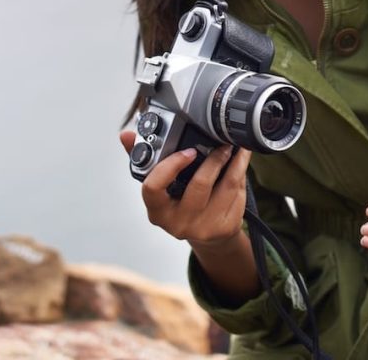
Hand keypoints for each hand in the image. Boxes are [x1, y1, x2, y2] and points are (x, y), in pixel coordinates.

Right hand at [118, 131, 251, 252]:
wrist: (208, 233)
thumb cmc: (181, 202)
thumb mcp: (163, 185)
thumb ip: (145, 158)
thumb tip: (126, 134)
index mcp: (157, 210)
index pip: (153, 187)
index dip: (170, 166)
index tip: (187, 151)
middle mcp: (178, 223)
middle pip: (199, 185)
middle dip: (214, 159)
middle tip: (222, 143)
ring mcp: (203, 227)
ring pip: (225, 186)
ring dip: (233, 161)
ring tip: (235, 146)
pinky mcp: (224, 227)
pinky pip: (238, 192)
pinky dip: (242, 172)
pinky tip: (241, 160)